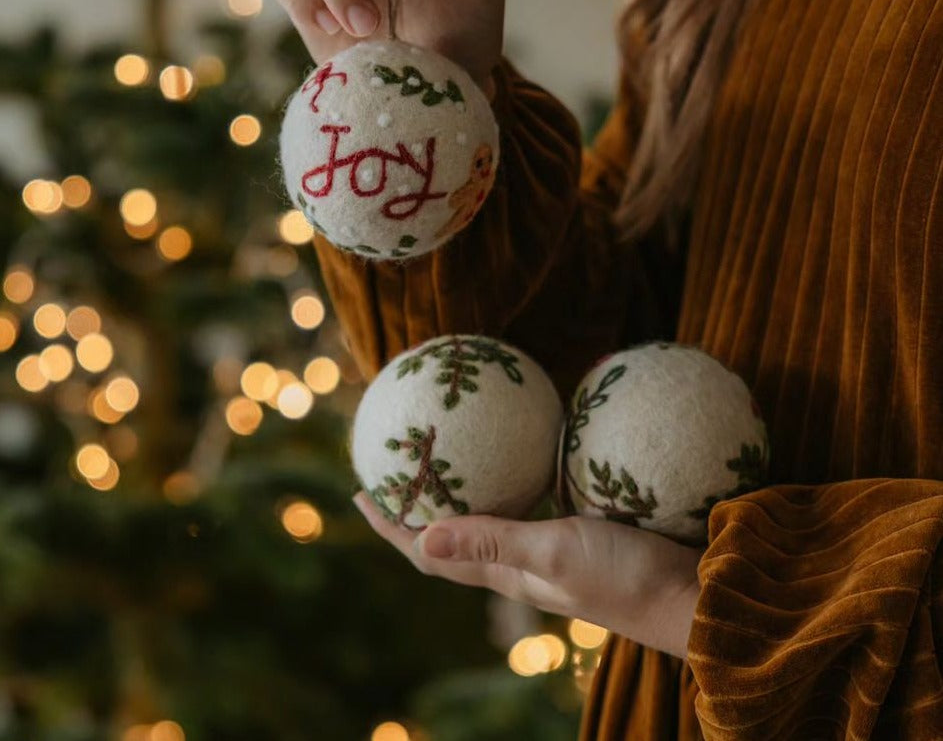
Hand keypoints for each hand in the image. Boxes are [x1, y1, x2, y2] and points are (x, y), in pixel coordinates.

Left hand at [352, 492, 701, 659]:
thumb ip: (492, 542)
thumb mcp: (555, 552)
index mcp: (506, 573)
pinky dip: (506, 483)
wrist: (694, 597)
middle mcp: (519, 564)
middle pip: (450, 537)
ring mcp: (550, 552)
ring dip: (456, 496)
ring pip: (486, 522)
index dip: (391, 527)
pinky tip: (516, 456)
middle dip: (416, 508)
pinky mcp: (579, 536)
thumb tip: (418, 540)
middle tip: (395, 468)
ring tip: (443, 460)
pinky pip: (526, 507)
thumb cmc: (625, 576)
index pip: (430, 553)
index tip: (359, 491)